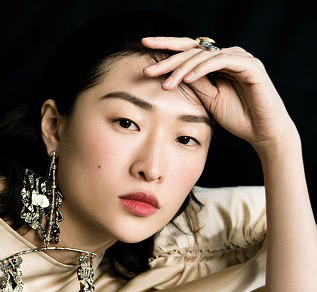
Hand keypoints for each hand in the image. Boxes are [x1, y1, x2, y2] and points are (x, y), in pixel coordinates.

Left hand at [140, 36, 298, 151]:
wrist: (262, 131)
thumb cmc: (236, 116)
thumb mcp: (206, 99)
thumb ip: (192, 83)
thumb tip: (169, 74)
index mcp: (216, 62)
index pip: (188, 49)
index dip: (166, 46)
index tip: (143, 46)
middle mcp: (228, 55)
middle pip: (192, 49)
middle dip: (168, 58)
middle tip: (148, 69)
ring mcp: (240, 58)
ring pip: (204, 55)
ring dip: (182, 68)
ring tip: (165, 83)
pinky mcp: (250, 65)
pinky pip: (222, 60)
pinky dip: (203, 68)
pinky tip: (187, 78)